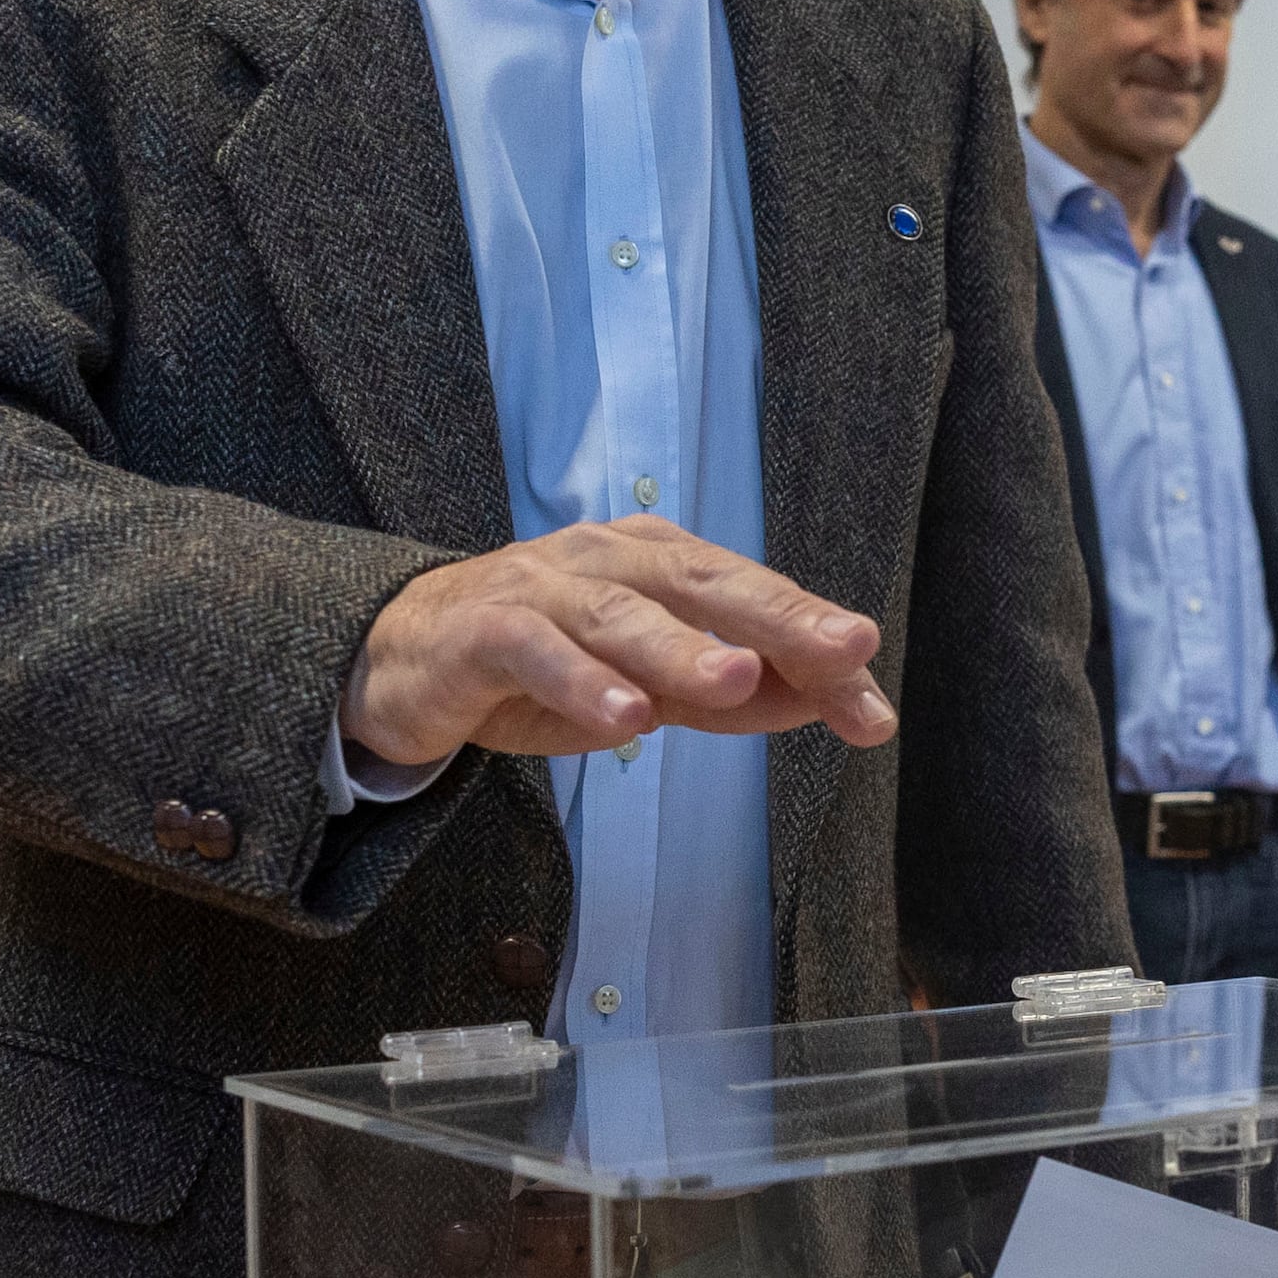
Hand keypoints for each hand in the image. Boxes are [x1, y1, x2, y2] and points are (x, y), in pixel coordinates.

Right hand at [344, 518, 893, 768]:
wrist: (404, 660)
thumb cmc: (539, 667)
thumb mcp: (646, 687)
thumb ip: (729, 693)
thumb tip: (826, 699)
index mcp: (658, 563)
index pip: (752, 601)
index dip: (814, 648)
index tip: (874, 710)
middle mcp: (607, 559)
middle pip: (704, 583)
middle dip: (781, 617)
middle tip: (848, 650)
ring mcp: (542, 586)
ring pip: (621, 613)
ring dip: (681, 649)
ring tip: (739, 682)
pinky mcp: (482, 628)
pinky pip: (536, 650)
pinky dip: (581, 681)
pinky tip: (625, 717)